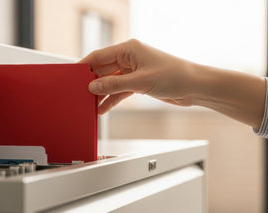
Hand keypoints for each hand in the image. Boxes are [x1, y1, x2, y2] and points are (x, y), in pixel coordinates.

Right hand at [79, 39, 198, 113]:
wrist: (194, 87)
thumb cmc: (175, 75)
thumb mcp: (140, 81)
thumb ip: (115, 85)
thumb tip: (94, 86)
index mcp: (129, 49)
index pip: (100, 56)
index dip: (85, 66)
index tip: (73, 75)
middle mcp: (130, 58)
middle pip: (104, 70)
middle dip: (92, 83)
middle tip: (80, 95)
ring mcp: (134, 71)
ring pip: (111, 82)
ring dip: (102, 94)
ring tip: (90, 105)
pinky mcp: (139, 83)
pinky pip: (120, 91)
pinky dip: (112, 99)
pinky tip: (103, 108)